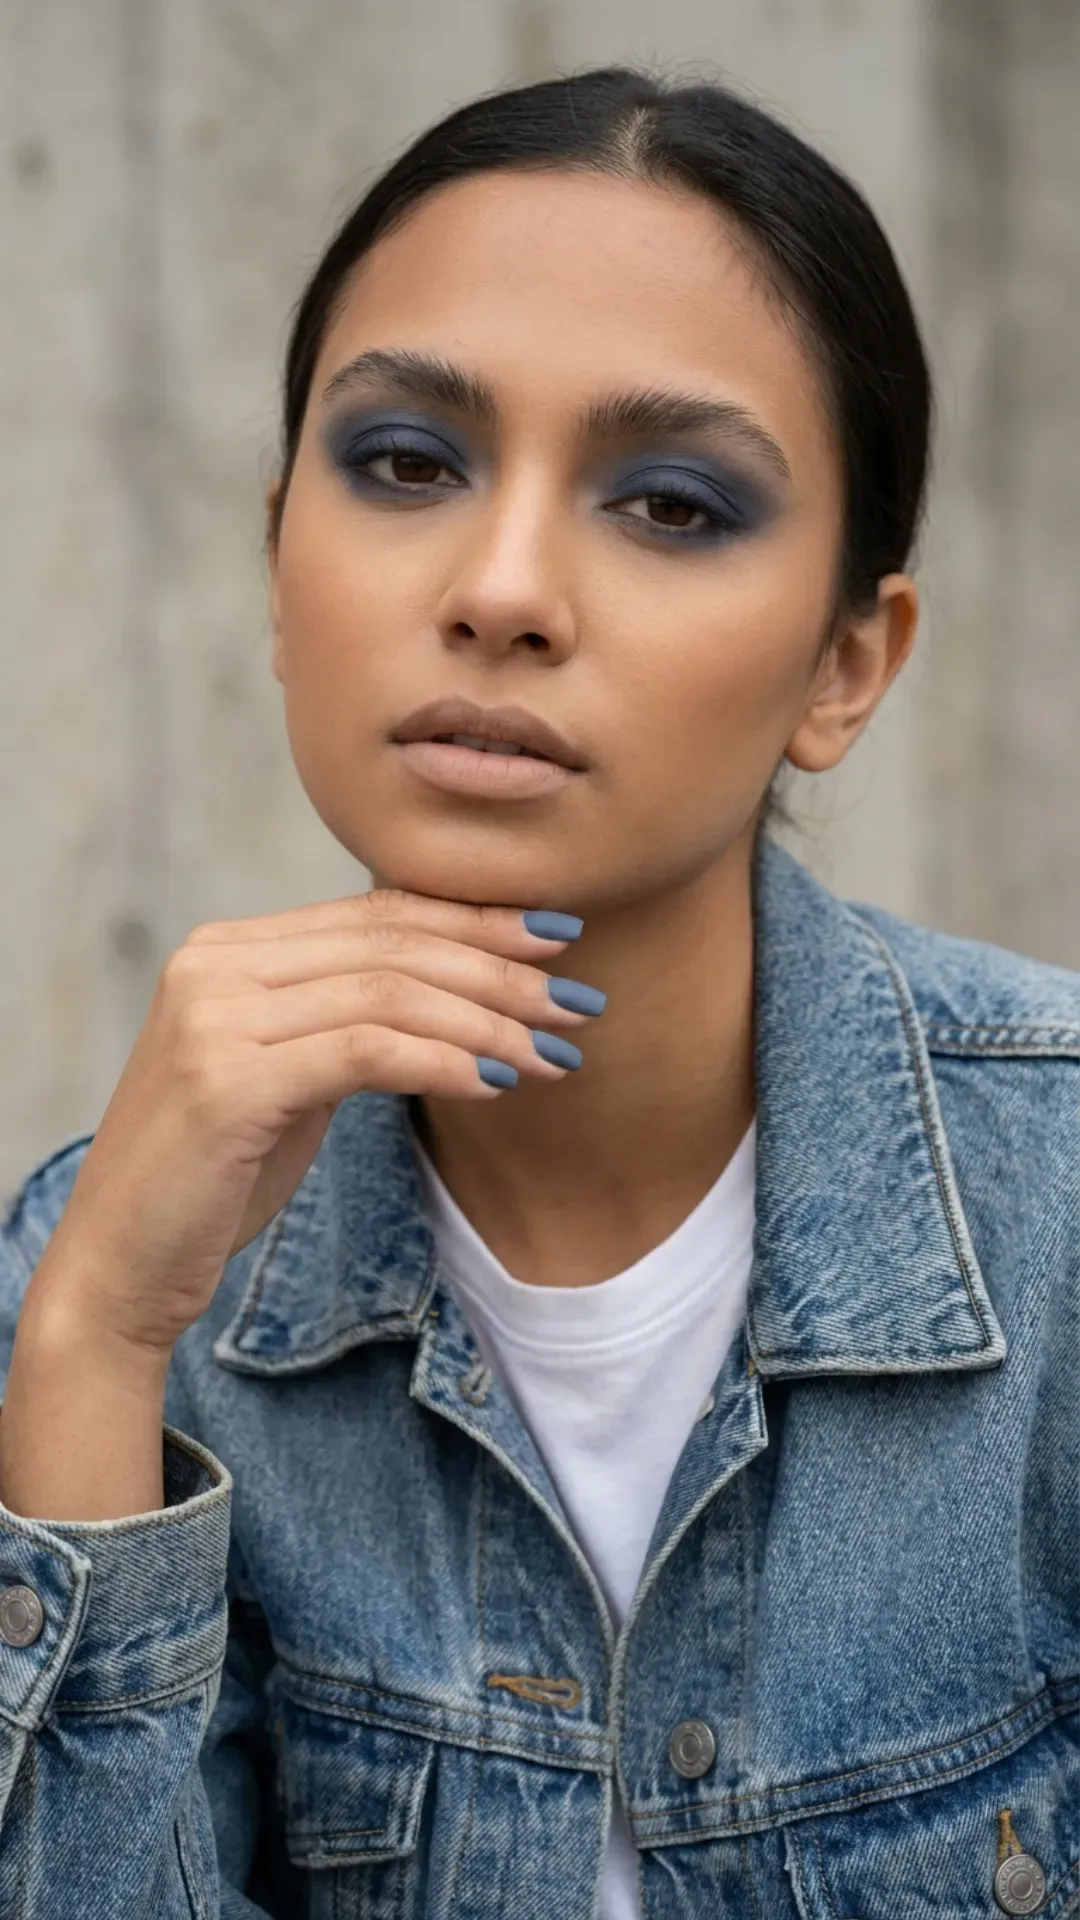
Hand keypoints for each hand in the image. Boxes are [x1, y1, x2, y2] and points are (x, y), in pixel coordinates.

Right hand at [31, 889, 596, 1356]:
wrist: (119, 1267)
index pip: (376, 914)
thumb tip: (460, 984)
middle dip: (501, 970)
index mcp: (228, 949)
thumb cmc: (215, 1177)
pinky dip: (446, 1061)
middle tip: (579, 1004)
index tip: (559, 940)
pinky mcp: (225, 1081)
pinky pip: (366, 1051)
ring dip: (491, 1022)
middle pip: (392, 944)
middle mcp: (214, 964)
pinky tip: (501, 1083)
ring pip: (389, 992)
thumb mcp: (286, 1076)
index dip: (476, 921)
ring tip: (556, 1056)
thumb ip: (342, 1017)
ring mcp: (213, 1017)